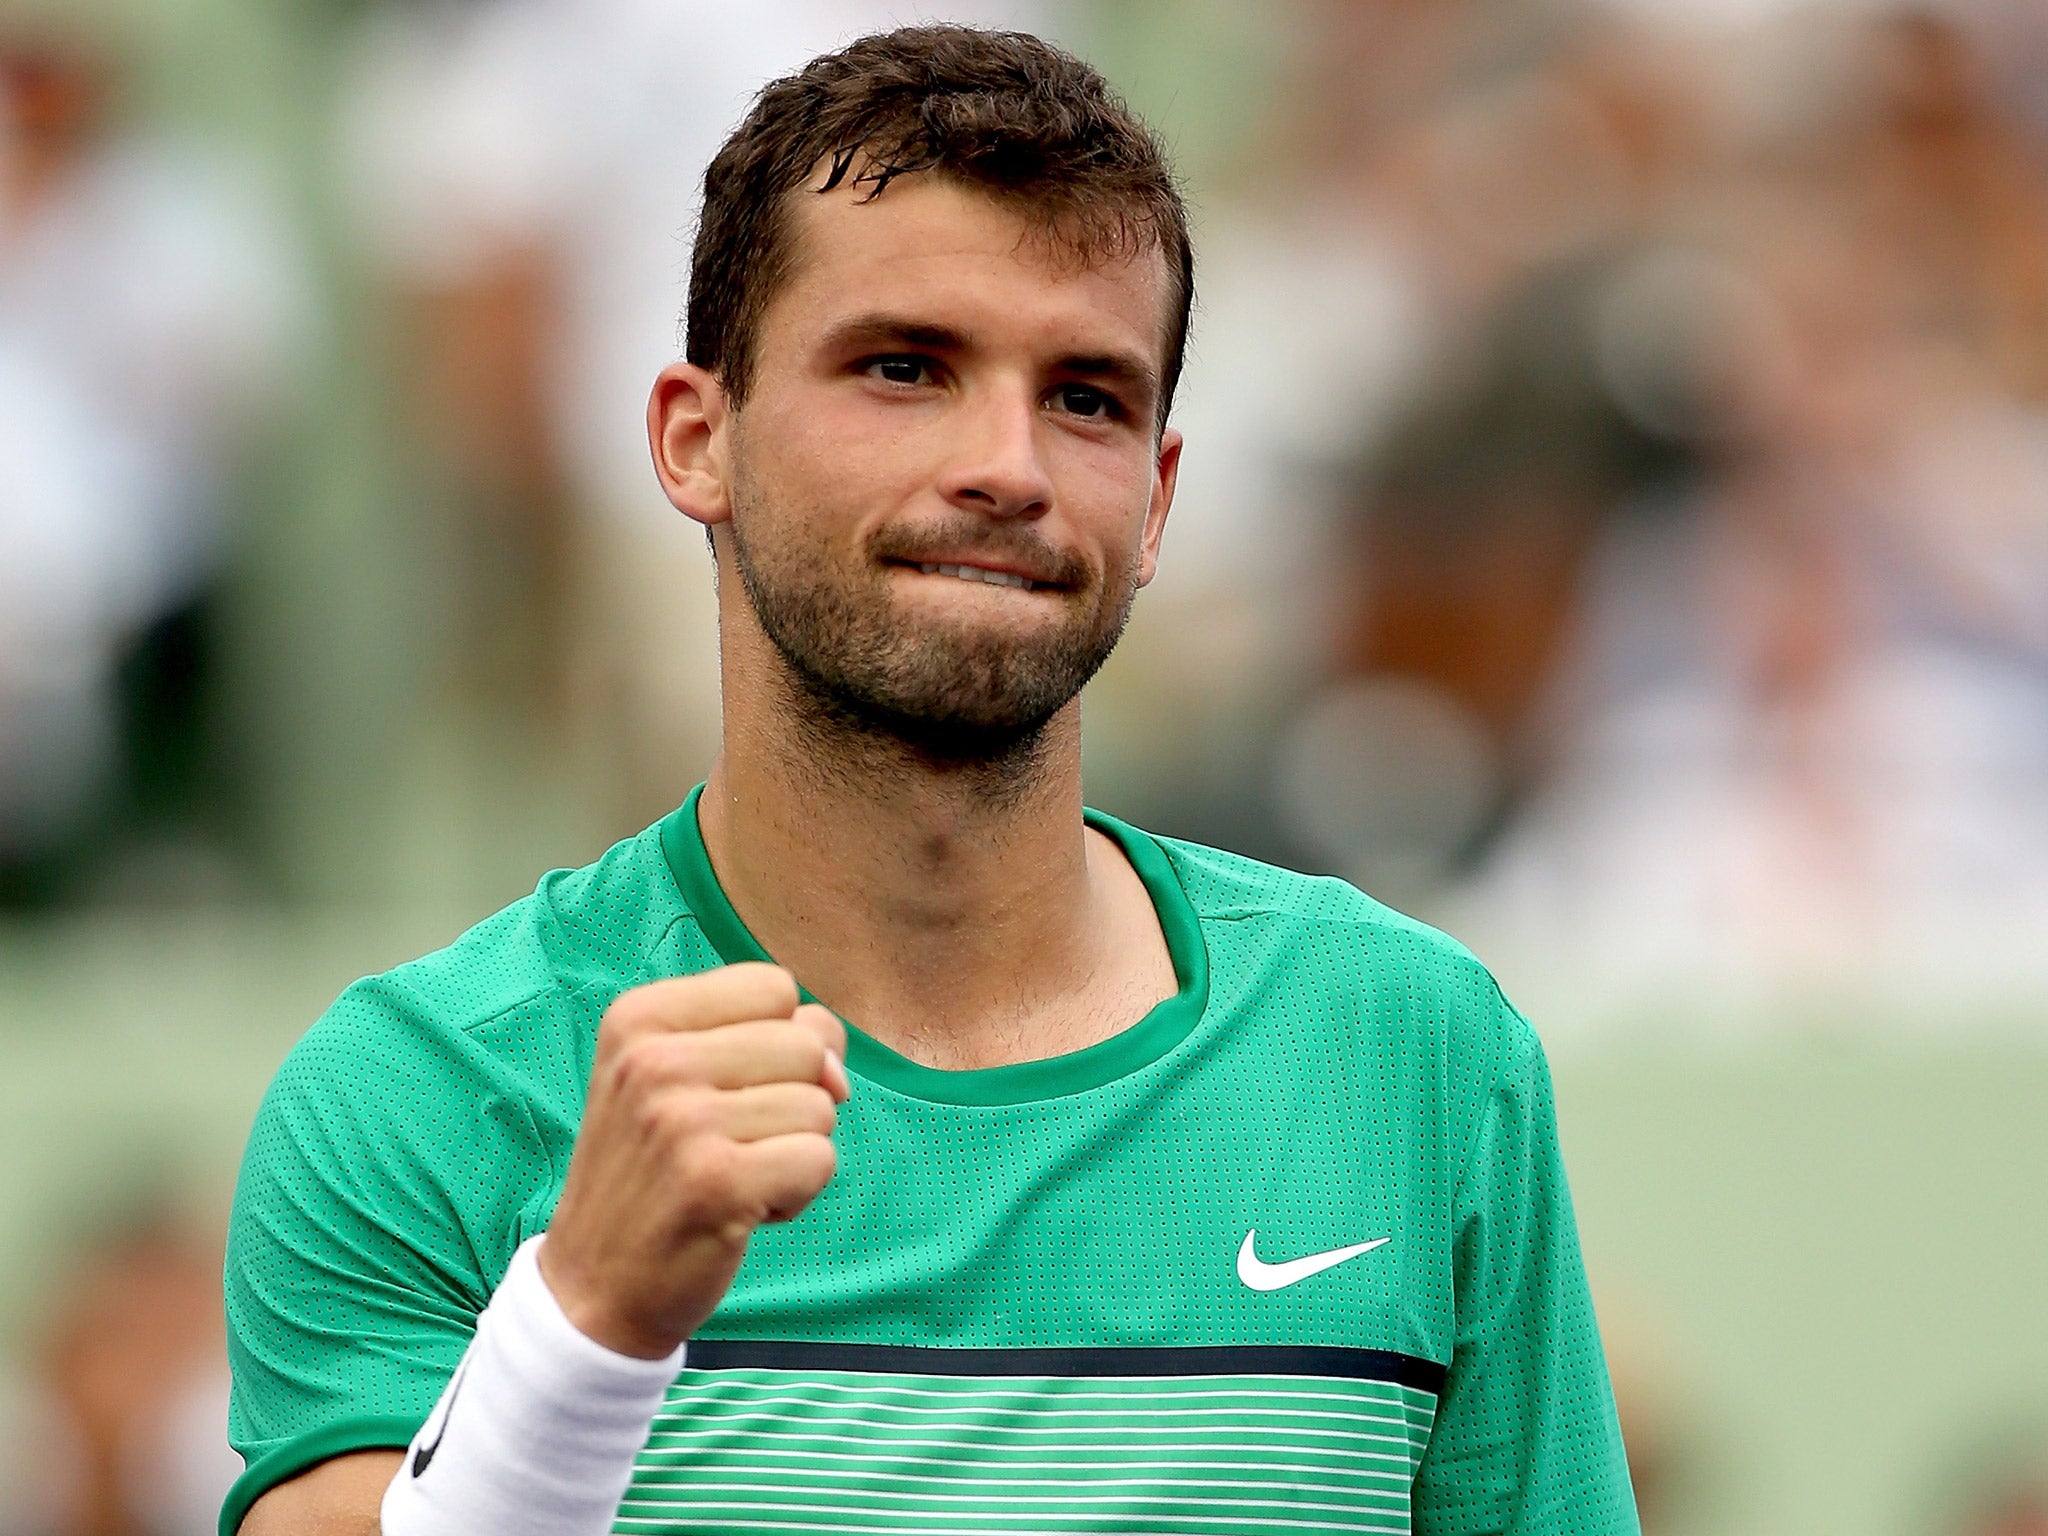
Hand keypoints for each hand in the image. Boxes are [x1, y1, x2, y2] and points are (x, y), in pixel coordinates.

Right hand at [537, 963, 847, 1358]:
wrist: (593, 1287)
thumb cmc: (653, 1173)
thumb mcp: (678, 1078)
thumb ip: (766, 1040)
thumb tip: (837, 1068)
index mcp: (640, 1016)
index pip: (773, 986)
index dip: (780, 1040)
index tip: (731, 1089)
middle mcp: (654, 1059)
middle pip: (806, 1043)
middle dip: (793, 1101)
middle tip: (729, 1144)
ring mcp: (683, 1120)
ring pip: (820, 1106)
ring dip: (792, 1152)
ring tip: (731, 1178)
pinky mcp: (717, 1181)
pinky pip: (820, 1160)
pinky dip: (798, 1194)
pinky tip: (741, 1210)